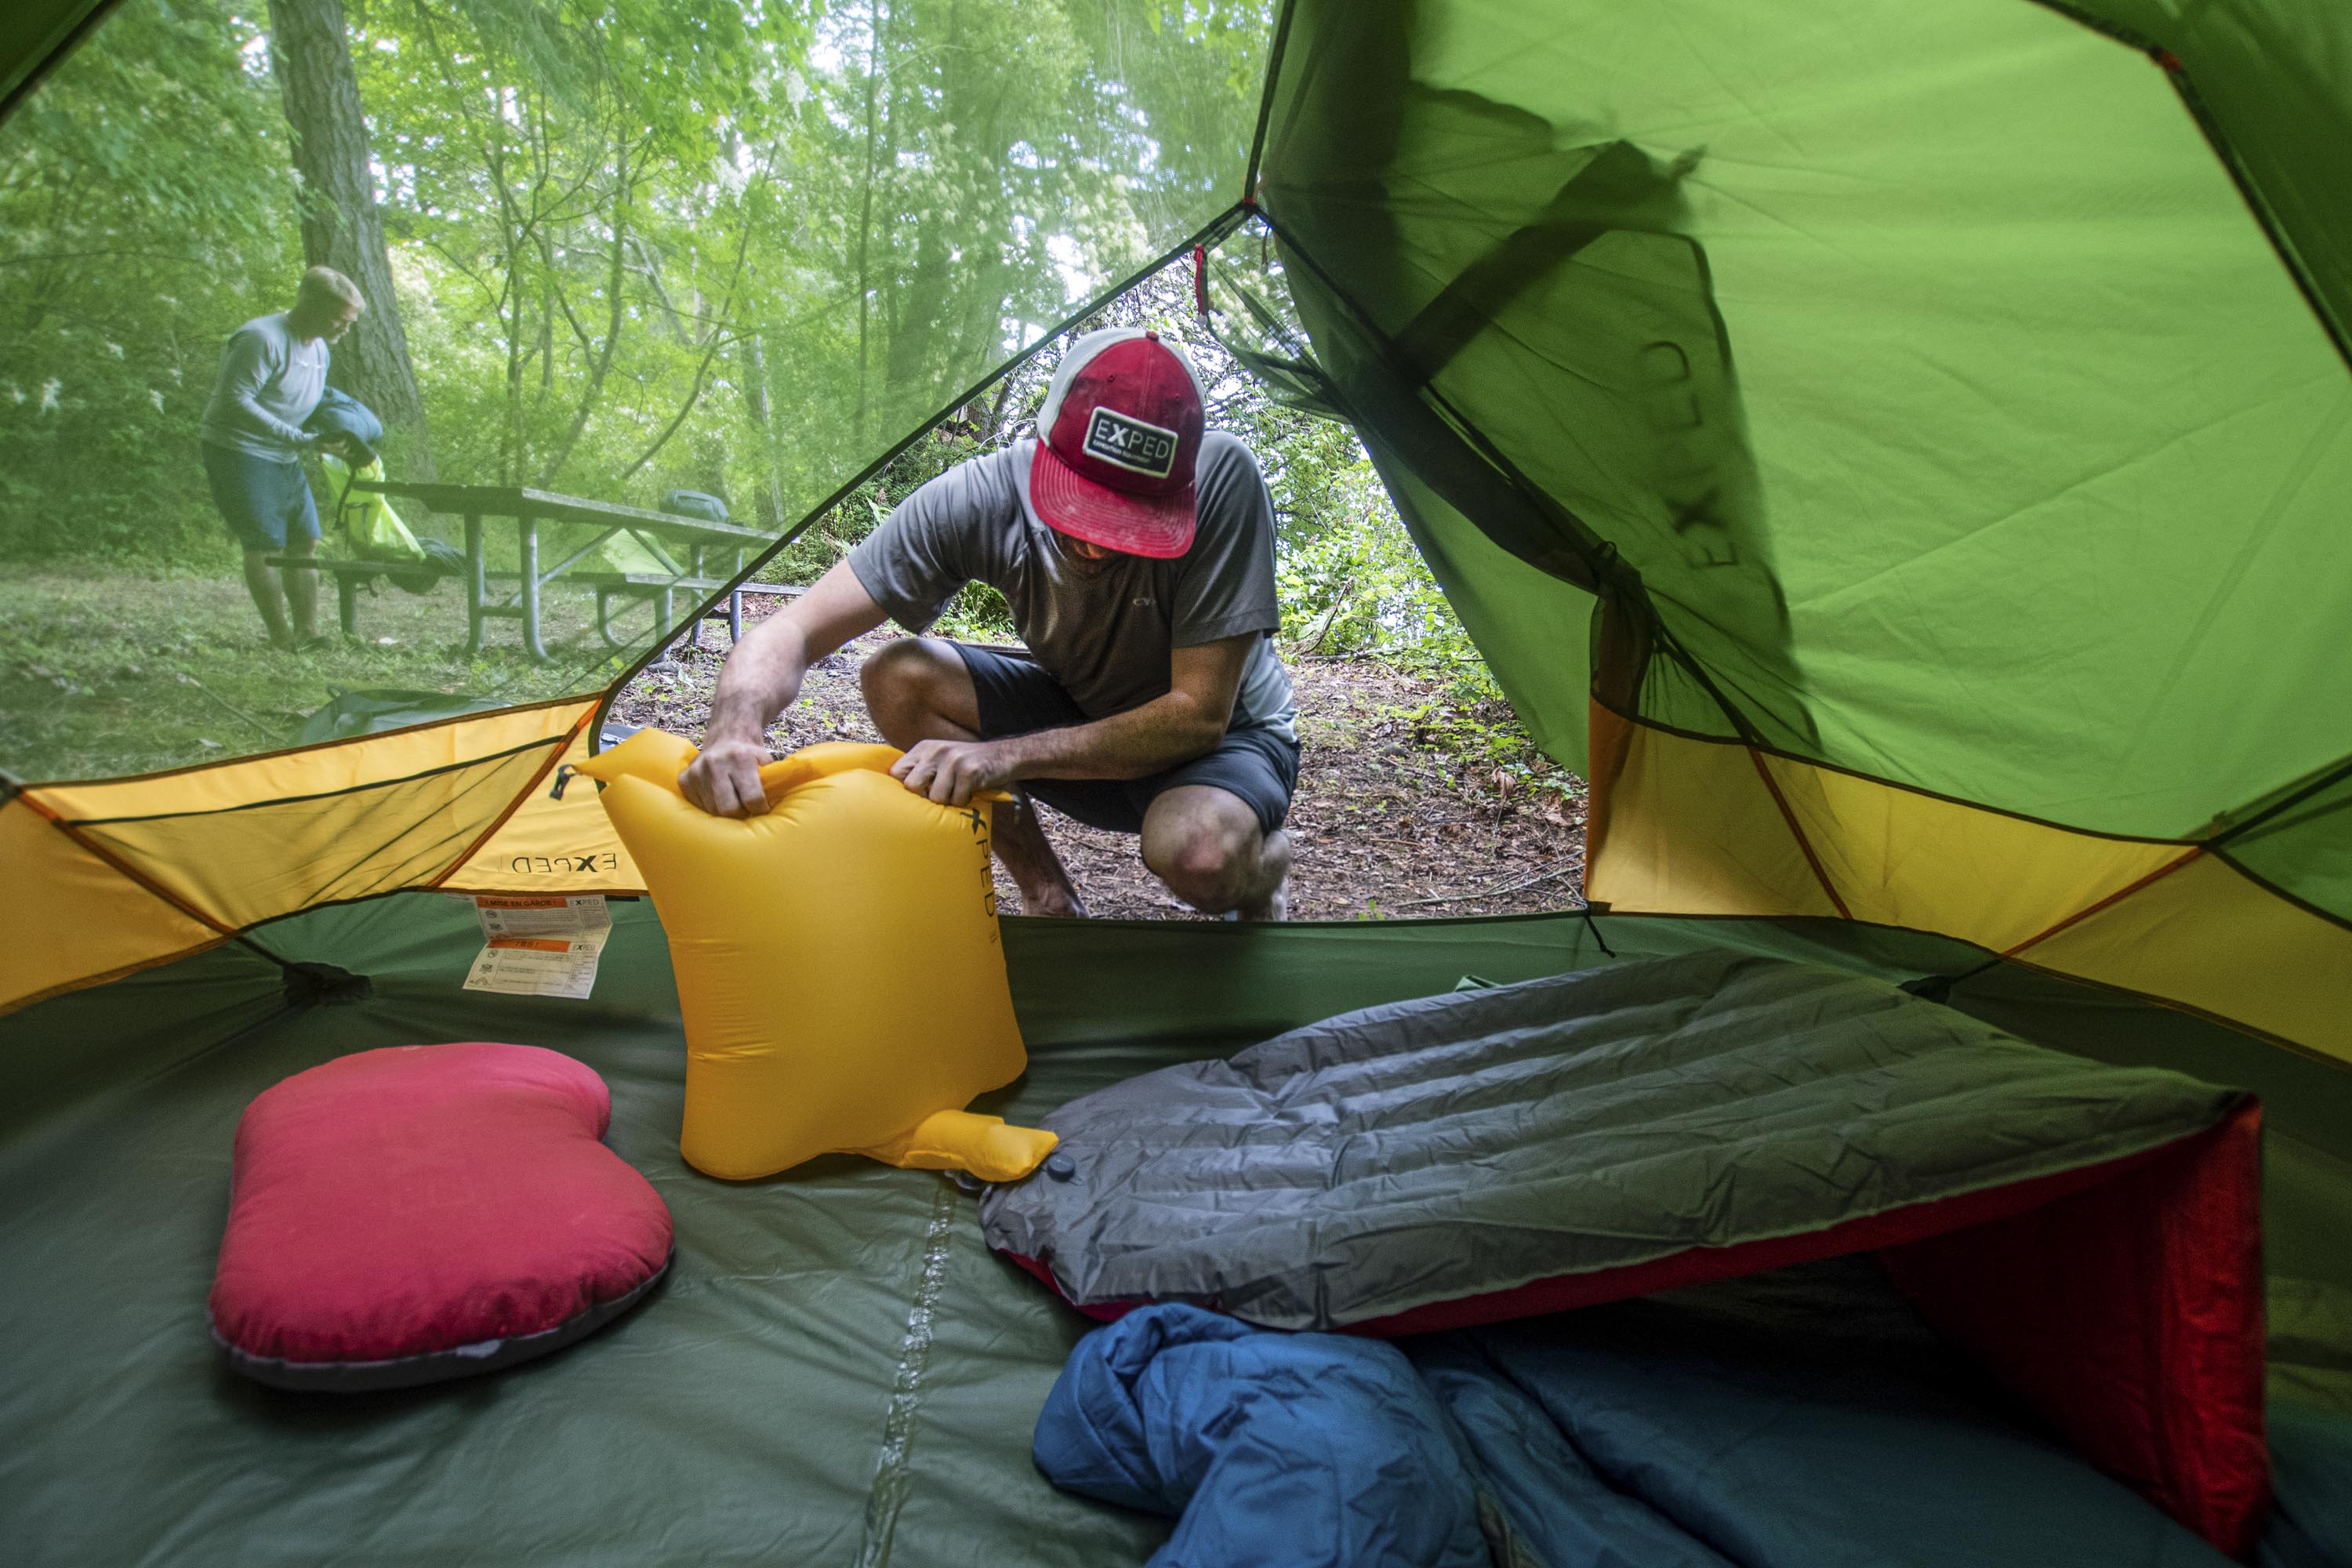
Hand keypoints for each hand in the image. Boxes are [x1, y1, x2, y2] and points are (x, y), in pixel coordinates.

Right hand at [679, 733, 773, 817]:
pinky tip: (718, 797)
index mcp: (740, 758)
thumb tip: (773, 809)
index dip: (760, 809)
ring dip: (725, 813)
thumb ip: (770, 783)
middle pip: (729, 809)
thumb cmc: (750, 755)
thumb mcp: (766, 762)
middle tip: (746, 809)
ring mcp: (697, 771)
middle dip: (741, 814)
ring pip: (713, 810)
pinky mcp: (684, 779)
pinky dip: (710, 807)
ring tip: (733, 802)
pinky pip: (698, 806)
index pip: (752, 798)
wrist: (727, 736)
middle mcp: (715, 763)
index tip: (762, 809)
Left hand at [891, 738, 1013, 805]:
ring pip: (935, 797)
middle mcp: (935, 750)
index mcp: (924, 748)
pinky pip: (957, 799)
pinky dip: (964, 803)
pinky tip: (971, 793)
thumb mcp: (941, 760)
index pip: (896, 772)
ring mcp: (952, 759)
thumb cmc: (968, 766)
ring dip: (947, 803)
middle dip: (923, 799)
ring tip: (958, 794)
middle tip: (938, 799)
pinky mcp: (969, 770)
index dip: (901, 790)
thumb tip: (898, 798)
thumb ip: (921, 771)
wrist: (1004, 755)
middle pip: (912, 786)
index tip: (912, 799)